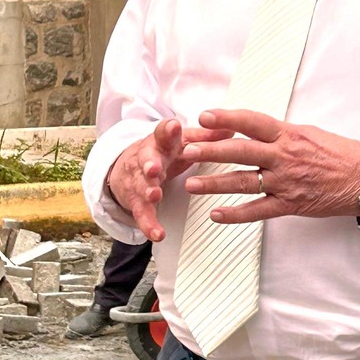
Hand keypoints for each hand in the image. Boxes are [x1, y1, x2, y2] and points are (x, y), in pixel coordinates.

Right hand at [105, 119, 194, 242]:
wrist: (127, 166)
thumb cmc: (162, 152)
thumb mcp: (182, 142)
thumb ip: (205, 137)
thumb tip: (232, 128)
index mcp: (161, 142)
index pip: (163, 132)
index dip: (168, 130)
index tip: (173, 126)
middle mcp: (147, 159)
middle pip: (146, 159)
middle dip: (150, 163)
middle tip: (154, 168)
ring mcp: (140, 180)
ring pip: (142, 185)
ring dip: (148, 191)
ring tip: (154, 195)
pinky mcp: (137, 201)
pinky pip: (142, 213)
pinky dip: (149, 224)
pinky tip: (157, 234)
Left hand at [181, 110, 359, 223]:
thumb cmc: (340, 154)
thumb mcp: (310, 133)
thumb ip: (281, 134)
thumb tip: (254, 130)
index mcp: (290, 135)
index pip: (254, 123)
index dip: (228, 119)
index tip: (204, 116)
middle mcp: (285, 157)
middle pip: (241, 152)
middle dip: (211, 151)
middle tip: (186, 149)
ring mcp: (287, 182)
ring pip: (244, 182)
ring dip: (215, 184)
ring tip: (191, 184)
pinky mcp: (291, 205)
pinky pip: (259, 211)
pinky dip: (236, 214)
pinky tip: (217, 214)